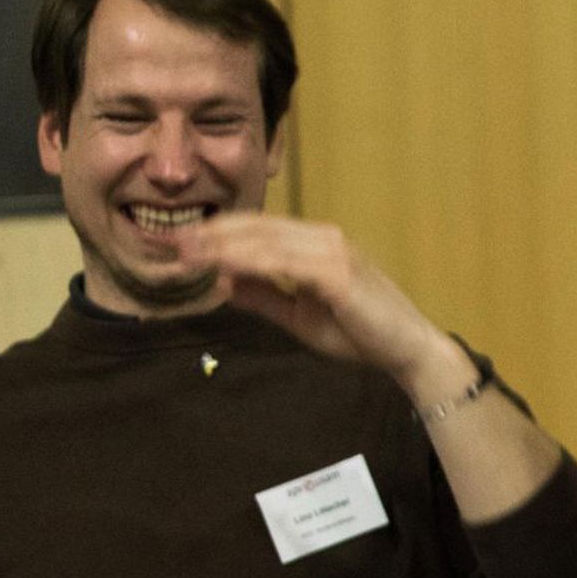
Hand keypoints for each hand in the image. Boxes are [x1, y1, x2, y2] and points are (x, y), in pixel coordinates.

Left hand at [176, 213, 465, 399]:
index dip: (217, 233)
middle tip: (167, 241)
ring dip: (221, 245)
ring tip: (184, 252)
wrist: (408, 351)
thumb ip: (266, 297)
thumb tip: (223, 282)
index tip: (178, 243)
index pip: (259, 229)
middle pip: (257, 226)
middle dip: (210, 233)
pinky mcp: (337, 272)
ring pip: (265, 240)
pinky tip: (222, 266)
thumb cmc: (363, 335)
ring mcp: (333, 251)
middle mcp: (325, 238)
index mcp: (317, 245)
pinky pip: (284, 262)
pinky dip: (250, 261)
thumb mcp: (301, 316)